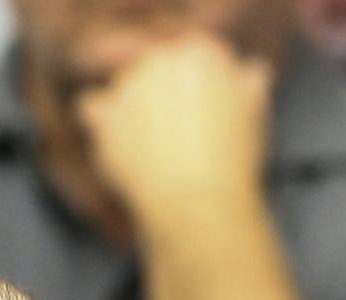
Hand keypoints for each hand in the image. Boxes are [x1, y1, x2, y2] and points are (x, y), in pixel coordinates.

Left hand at [73, 30, 272, 229]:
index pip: (186, 59)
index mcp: (201, 52)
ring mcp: (129, 85)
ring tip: (147, 146)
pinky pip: (90, 106)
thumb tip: (247, 73)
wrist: (197, 200)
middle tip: (171, 135)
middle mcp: (162, 60)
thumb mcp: (255, 113)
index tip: (194, 115)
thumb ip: (246, 85)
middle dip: (157, 98)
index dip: (189, 89)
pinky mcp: (105, 114)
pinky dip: (99, 120)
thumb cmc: (231, 162)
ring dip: (128, 110)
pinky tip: (113, 140)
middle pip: (151, 73)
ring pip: (121, 88)